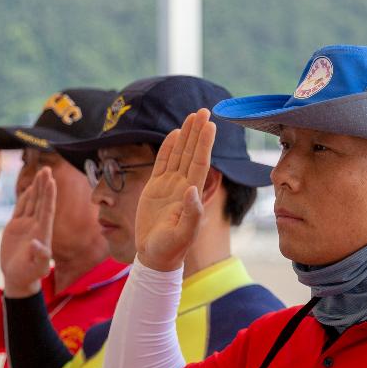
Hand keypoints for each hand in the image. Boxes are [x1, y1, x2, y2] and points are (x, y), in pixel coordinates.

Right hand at [0, 167, 54, 297]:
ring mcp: (27, 225)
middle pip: (42, 202)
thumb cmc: (28, 275)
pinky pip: (22, 208)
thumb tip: (37, 244)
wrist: (18, 278)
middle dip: (45, 186)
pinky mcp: (17, 226)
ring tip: (42, 172)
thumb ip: (39, 257)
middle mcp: (37, 226)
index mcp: (42, 233)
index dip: (49, 196)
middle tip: (47, 169)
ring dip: (37, 187)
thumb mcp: (35, 268)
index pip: (47, 211)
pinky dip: (26, 197)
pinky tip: (30, 186)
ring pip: (33, 202)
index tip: (51, 181)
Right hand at [135, 107, 214, 271]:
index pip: (200, 163)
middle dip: (198, 132)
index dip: (205, 144)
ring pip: (178, 154)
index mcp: (192, 194)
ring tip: (192, 116)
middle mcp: (183, 185)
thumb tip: (192, 189)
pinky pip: (162, 163)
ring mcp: (169, 186)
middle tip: (203, 111)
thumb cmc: (170, 249)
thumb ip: (190, 213)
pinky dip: (168, 148)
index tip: (211, 125)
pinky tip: (174, 134)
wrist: (155, 257)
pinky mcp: (155, 189)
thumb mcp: (182, 234)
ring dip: (186, 135)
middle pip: (191, 153)